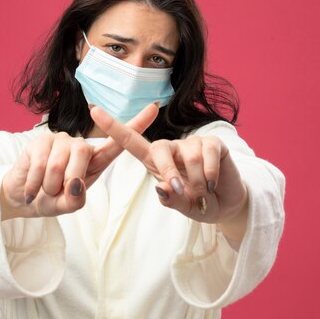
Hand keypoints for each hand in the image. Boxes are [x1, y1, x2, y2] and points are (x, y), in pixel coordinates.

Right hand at [0, 103, 159, 219]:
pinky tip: (31, 192)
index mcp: (95, 160)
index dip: (137, 124)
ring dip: (50, 184)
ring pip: (60, 161)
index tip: (155, 107)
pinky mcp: (39, 141)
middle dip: (70, 178)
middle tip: (59, 193)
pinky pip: (40, 164)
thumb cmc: (51, 198)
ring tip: (45, 191)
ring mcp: (60, 141)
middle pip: (84, 152)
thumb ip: (76, 200)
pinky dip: (35, 184)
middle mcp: (80, 146)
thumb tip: (76, 184)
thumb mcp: (68, 206)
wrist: (21, 196)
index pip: (119, 141)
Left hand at [90, 107, 248, 224]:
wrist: (225, 205)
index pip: (130, 142)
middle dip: (169, 171)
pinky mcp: (212, 143)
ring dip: (197, 180)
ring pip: (189, 155)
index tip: (94, 110)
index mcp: (154, 162)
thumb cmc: (197, 203)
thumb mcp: (182, 207)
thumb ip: (171, 200)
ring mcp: (192, 143)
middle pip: (159, 148)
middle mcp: (171, 149)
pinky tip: (213, 183)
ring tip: (204, 191)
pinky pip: (208, 153)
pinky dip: (211, 173)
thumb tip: (162, 187)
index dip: (112, 126)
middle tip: (182, 192)